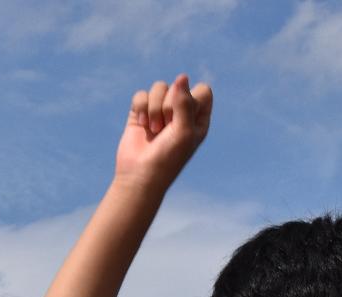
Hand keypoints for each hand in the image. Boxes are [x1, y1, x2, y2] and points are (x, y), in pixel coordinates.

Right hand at [114, 74, 212, 189]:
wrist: (139, 176)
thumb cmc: (167, 158)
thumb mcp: (184, 131)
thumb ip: (185, 102)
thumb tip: (182, 76)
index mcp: (198, 117)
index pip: (202, 91)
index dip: (192, 99)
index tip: (183, 118)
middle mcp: (180, 112)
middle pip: (178, 86)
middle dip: (169, 106)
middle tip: (165, 128)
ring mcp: (159, 111)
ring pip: (159, 87)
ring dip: (154, 107)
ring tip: (153, 129)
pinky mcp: (140, 113)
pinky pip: (141, 95)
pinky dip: (140, 107)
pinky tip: (141, 124)